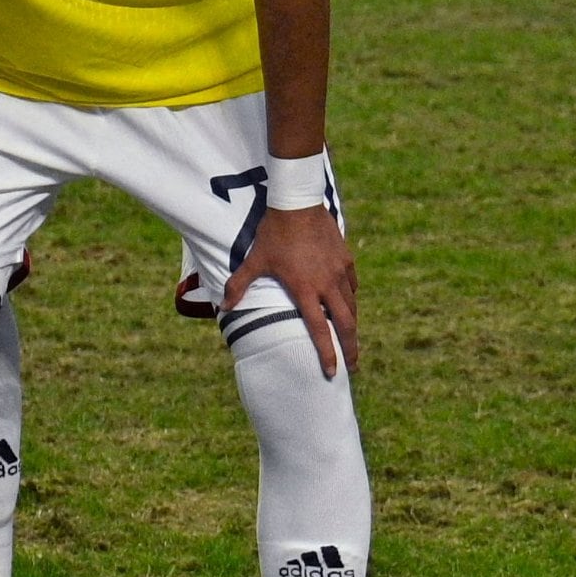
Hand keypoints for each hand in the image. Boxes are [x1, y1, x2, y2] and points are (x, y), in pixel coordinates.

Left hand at [226, 204, 359, 375]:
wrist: (297, 204)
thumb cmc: (273, 234)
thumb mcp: (254, 260)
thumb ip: (239, 285)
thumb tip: (224, 308)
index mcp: (305, 289)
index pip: (319, 329)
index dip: (327, 353)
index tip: (332, 372)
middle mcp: (327, 284)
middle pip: (345, 324)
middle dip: (350, 348)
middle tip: (352, 367)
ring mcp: (339, 272)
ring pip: (352, 306)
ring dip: (352, 326)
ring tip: (351, 341)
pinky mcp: (346, 260)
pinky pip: (352, 286)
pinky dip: (351, 299)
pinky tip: (347, 304)